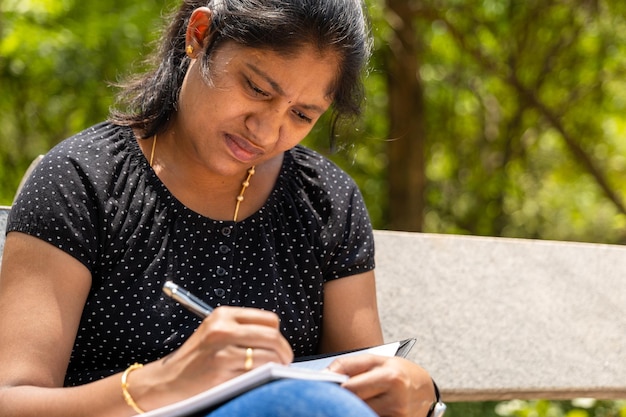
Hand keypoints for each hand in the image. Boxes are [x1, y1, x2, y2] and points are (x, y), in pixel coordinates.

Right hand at [131, 306, 293, 410]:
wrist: (166, 381)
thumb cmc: (196, 359)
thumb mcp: (214, 333)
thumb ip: (241, 330)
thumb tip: (277, 339)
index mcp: (223, 315)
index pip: (268, 319)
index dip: (278, 333)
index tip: (278, 345)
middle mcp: (223, 328)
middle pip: (272, 336)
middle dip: (284, 351)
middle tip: (285, 361)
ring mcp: (222, 350)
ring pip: (268, 355)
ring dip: (277, 365)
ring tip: (275, 371)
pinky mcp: (222, 371)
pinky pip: (256, 372)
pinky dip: (263, 376)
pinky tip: (259, 379)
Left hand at [327, 355, 434, 416]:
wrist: (425, 390)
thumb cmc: (398, 371)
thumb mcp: (377, 360)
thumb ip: (349, 365)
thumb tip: (325, 375)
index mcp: (390, 378)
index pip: (351, 388)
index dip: (335, 388)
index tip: (324, 387)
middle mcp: (395, 400)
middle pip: (354, 404)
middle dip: (341, 399)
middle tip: (332, 395)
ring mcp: (397, 416)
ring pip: (361, 413)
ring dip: (351, 408)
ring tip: (349, 400)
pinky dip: (362, 412)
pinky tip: (362, 407)